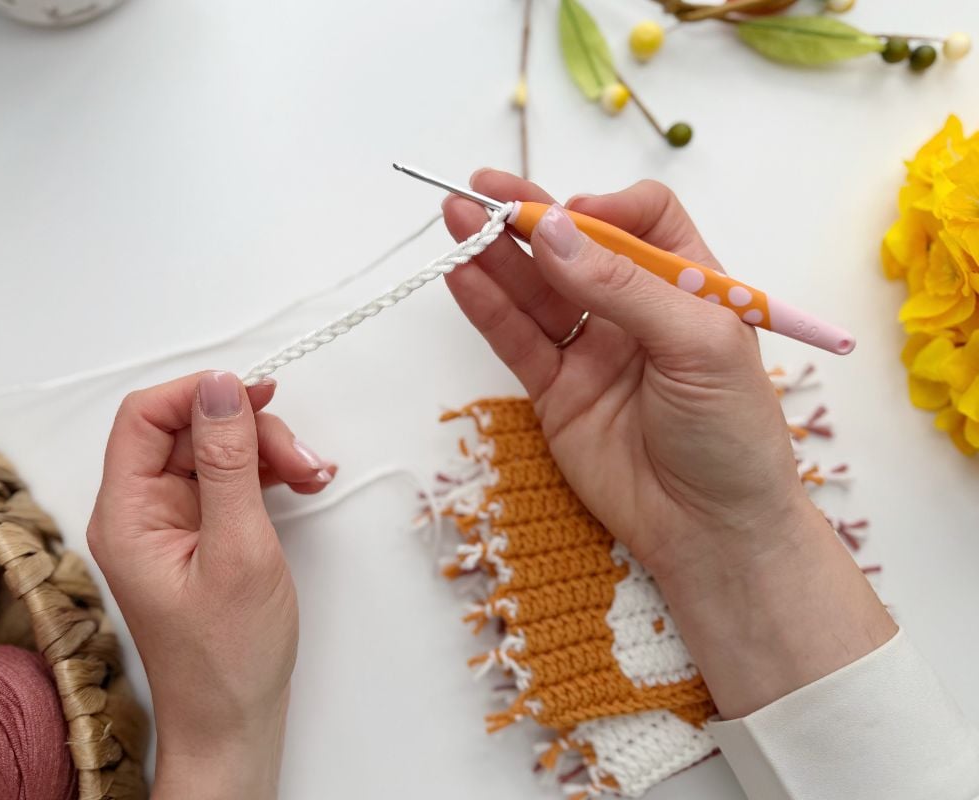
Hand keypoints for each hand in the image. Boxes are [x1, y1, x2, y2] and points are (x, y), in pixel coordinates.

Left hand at [87, 372, 333, 798]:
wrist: (233, 721)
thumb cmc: (227, 658)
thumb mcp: (238, 550)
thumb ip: (230, 463)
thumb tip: (221, 390)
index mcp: (127, 514)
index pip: (144, 416)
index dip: (199, 394)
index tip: (255, 394)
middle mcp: (140, 512)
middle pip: (187, 430)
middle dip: (249, 430)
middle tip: (298, 457)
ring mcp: (170, 523)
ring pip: (214, 451)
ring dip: (266, 452)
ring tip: (310, 475)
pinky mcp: (198, 533)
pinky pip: (228, 480)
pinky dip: (266, 475)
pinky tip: (301, 484)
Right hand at [444, 170, 894, 717]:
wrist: (711, 531)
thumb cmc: (731, 434)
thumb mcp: (696, 344)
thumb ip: (620, 286)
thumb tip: (553, 228)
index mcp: (689, 286)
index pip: (643, 220)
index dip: (605, 209)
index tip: (576, 216)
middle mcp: (636, 310)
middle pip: (576, 247)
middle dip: (528, 215)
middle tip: (478, 189)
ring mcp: (592, 351)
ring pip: (536, 290)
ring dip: (495, 254)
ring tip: (453, 218)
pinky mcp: (556, 392)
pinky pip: (517, 340)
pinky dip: (487, 307)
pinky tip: (460, 273)